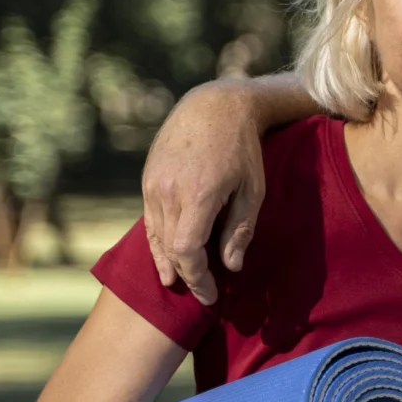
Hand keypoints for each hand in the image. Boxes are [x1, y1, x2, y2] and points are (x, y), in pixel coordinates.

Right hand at [142, 82, 267, 304]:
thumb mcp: (253, 190)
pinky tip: (166, 259)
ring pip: (155, 236)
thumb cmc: (241, 149)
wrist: (213, 106)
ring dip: (168, 263)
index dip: (198, 279)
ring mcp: (153, 184)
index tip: (209, 295)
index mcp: (199, 194)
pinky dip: (158, 242)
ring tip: (179, 283)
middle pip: (170, 248)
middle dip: (186, 276)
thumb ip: (240, 230)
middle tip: (201, 295)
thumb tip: (231, 267)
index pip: (187, 251)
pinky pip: (150, 220)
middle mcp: (169, 191)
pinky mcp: (148, 179)